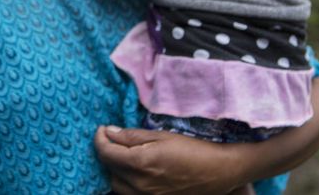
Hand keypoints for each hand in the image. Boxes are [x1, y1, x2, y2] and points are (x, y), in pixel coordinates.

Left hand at [95, 126, 241, 194]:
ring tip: (124, 156)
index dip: (99, 139)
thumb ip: (131, 136)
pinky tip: (135, 172)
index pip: (106, 153)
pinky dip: (126, 183)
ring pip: (117, 185)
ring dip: (115, 170)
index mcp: (140, 163)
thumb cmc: (192, 149)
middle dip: (107, 153)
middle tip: (114, 140)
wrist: (219, 172)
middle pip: (109, 169)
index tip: (102, 130)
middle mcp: (140, 184)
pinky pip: (129, 194)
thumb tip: (109, 132)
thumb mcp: (161, 136)